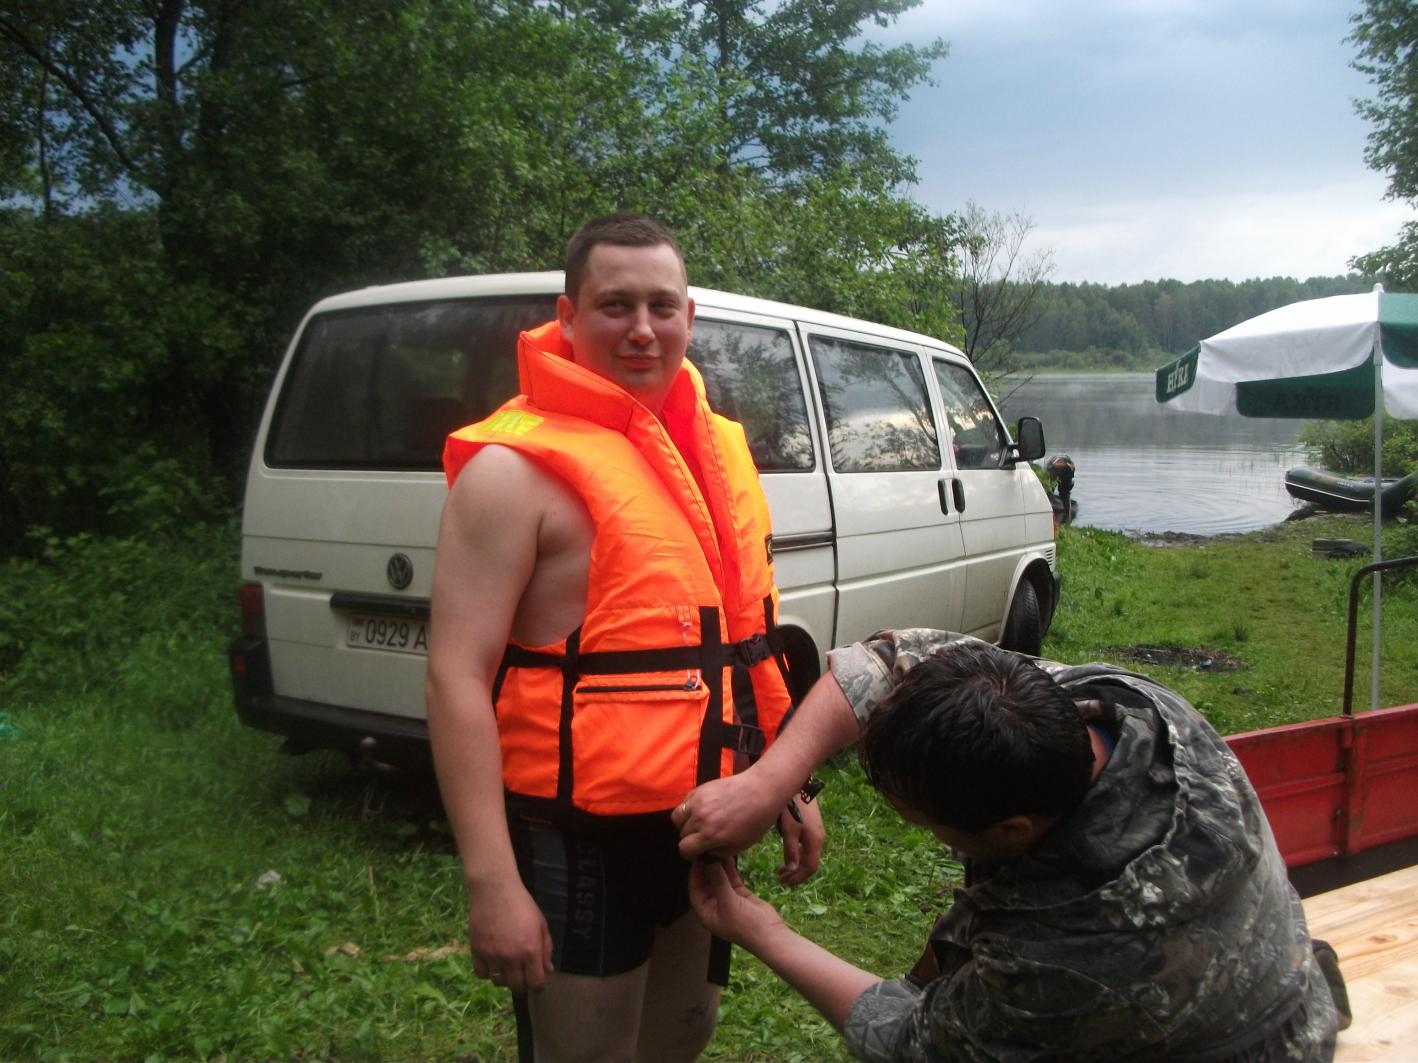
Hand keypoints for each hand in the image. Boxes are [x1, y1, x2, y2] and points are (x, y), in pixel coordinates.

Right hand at [467, 878, 552, 992]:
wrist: (495, 890)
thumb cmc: (522, 905)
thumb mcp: (541, 924)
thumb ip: (546, 949)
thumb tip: (548, 970)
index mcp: (530, 950)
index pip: (536, 983)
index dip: (538, 986)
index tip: (537, 981)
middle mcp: (511, 957)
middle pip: (516, 987)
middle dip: (522, 984)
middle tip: (522, 975)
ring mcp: (492, 955)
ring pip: (498, 982)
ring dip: (505, 978)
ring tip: (507, 966)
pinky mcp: (477, 951)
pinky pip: (481, 974)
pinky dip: (488, 972)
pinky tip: (492, 962)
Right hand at [674, 772, 784, 859]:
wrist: (760, 790)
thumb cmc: (755, 820)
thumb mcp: (740, 845)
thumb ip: (719, 853)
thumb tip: (705, 855)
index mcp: (710, 835)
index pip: (684, 849)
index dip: (689, 854)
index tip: (698, 851)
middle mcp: (700, 818)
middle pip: (681, 834)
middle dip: (690, 839)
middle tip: (702, 837)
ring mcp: (697, 802)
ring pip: (677, 817)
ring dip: (685, 823)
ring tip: (697, 823)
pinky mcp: (699, 789)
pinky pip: (683, 802)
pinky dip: (688, 809)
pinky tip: (700, 810)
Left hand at [688, 857, 785, 948]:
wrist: (770, 935)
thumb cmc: (745, 925)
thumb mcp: (728, 903)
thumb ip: (718, 881)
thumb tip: (708, 862)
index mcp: (706, 912)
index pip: (695, 889)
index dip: (695, 873)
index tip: (698, 858)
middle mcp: (714, 905)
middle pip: (706, 883)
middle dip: (707, 867)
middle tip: (708, 850)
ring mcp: (727, 899)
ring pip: (719, 879)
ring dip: (718, 866)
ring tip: (718, 849)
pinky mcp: (739, 895)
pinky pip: (731, 879)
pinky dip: (730, 869)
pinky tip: (729, 856)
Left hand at [776, 797, 822, 885]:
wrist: (800, 785)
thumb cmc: (792, 807)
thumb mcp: (789, 830)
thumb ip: (791, 851)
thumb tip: (793, 871)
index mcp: (815, 842)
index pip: (810, 868)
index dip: (797, 878)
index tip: (783, 882)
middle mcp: (819, 839)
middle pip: (810, 864)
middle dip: (796, 874)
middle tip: (780, 878)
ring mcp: (817, 832)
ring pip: (809, 856)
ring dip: (797, 865)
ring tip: (782, 869)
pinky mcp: (812, 826)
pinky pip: (807, 847)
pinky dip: (798, 855)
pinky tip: (789, 854)